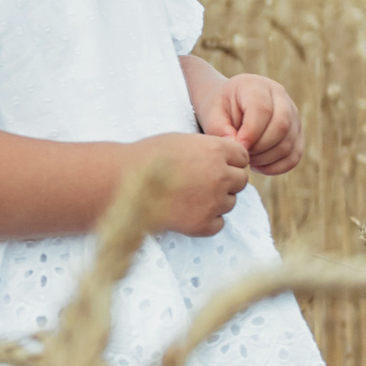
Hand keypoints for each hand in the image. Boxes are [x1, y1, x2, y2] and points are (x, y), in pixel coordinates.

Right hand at [132, 132, 249, 236]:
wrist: (122, 181)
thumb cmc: (147, 157)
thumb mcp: (183, 141)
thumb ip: (209, 149)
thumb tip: (226, 160)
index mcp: (216, 150)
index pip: (243, 157)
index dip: (230, 161)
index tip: (216, 165)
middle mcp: (220, 175)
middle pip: (241, 181)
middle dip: (227, 181)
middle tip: (203, 182)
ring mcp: (213, 201)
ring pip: (231, 203)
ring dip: (216, 200)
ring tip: (190, 196)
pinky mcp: (202, 224)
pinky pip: (219, 223)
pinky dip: (207, 220)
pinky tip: (187, 211)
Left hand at [193, 73, 303, 175]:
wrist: (230, 104)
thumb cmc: (219, 108)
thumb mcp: (211, 113)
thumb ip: (219, 129)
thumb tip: (237, 146)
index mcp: (257, 86)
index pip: (263, 110)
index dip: (251, 133)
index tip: (237, 147)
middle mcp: (280, 97)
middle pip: (281, 127)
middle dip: (259, 148)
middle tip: (241, 155)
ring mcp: (293, 114)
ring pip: (288, 143)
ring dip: (266, 159)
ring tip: (246, 159)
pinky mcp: (296, 132)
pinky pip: (294, 155)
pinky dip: (276, 167)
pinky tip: (258, 166)